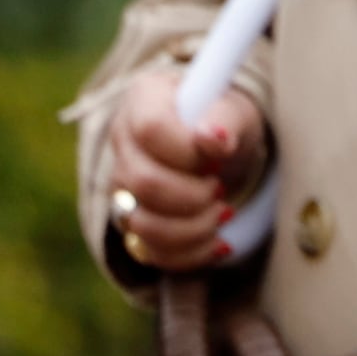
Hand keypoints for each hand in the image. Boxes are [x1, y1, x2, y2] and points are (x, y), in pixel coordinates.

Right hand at [109, 66, 268, 270]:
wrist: (218, 142)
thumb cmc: (224, 119)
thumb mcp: (234, 109)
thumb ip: (224, 119)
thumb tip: (213, 140)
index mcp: (144, 101)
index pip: (151, 130)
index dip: (188, 151)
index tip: (219, 155)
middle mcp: (122, 143)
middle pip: (141, 184)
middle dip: (192, 196)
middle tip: (221, 189)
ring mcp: (121, 185)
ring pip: (139, 224)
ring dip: (191, 230)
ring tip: (223, 214)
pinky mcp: (133, 220)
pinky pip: (149, 252)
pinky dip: (189, 255)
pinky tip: (218, 243)